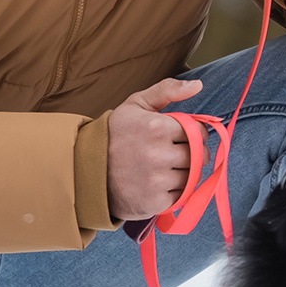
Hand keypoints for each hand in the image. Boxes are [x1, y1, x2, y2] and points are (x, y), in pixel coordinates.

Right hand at [106, 78, 201, 219]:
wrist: (86, 170)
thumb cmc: (115, 135)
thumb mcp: (136, 105)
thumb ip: (167, 90)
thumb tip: (198, 84)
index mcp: (157, 127)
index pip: (198, 131)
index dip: (194, 133)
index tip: (183, 136)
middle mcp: (158, 154)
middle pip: (198, 154)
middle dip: (193, 153)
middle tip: (176, 152)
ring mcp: (157, 180)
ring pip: (192, 176)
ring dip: (186, 172)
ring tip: (167, 167)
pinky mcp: (155, 202)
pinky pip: (181, 195)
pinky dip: (175, 190)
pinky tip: (160, 183)